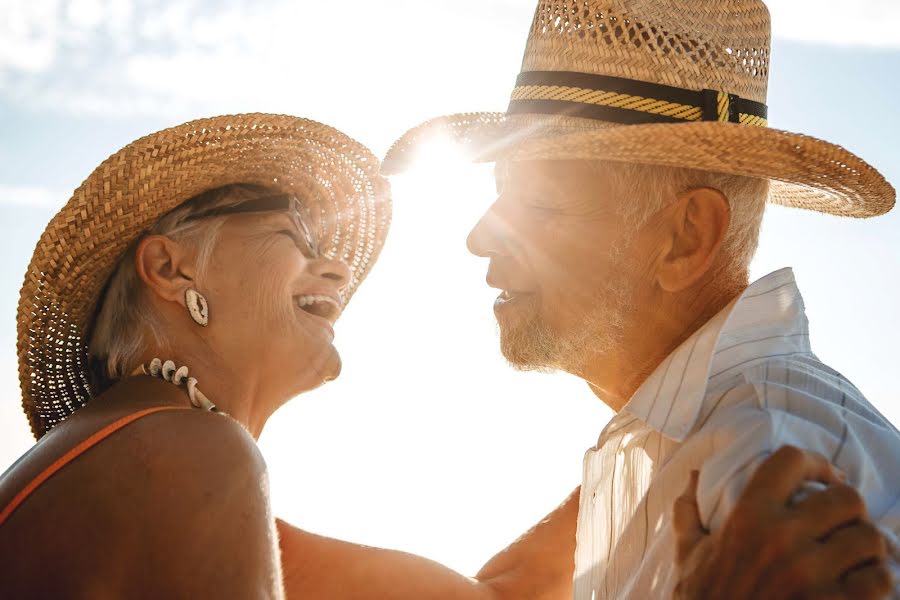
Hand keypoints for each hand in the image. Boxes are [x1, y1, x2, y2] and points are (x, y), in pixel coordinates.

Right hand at [673, 446, 893, 599]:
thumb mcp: (688, 555)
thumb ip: (689, 512)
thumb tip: (694, 475)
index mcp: (747, 518)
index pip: (790, 462)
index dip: (817, 463)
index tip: (826, 477)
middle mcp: (781, 539)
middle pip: (847, 498)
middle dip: (851, 510)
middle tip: (845, 522)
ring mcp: (810, 575)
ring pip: (871, 538)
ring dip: (868, 547)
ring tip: (858, 555)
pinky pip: (880, 579)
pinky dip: (878, 580)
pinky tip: (862, 584)